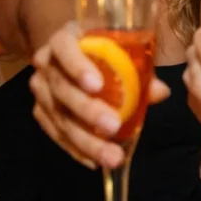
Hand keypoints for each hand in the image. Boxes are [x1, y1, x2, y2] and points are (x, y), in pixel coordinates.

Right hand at [30, 22, 169, 169]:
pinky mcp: (40, 112)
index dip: (78, 66)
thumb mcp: (119, 49)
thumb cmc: (101, 48)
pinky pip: (57, 134)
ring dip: (86, 140)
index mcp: (63, 39)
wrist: (69, 53)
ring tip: (112, 156)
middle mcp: (46, 63)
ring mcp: (41, 90)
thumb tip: (160, 92)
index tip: (97, 86)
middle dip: (88, 110)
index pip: (64, 47)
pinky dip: (77, 149)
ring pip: (59, 117)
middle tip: (113, 126)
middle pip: (62, 88)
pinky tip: (96, 161)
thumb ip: (139, 67)